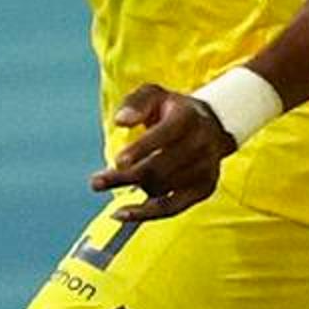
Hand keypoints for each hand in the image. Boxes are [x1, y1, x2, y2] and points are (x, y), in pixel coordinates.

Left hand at [90, 84, 233, 222]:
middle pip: (159, 168)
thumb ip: (135, 103)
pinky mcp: (204, 188)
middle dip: (124, 177)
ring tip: (110, 181)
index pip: (164, 136)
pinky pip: (172, 208)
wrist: (212, 125)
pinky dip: (145, 214)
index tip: (117, 161)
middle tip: (96, 182)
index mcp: (188, 118)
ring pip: (161, 188)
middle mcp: (201, 144)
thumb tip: (121, 121)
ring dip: (133, 189)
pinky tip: (121, 214)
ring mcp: (205, 168)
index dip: (141, 150)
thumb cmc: (173, 110)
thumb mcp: (153, 94)